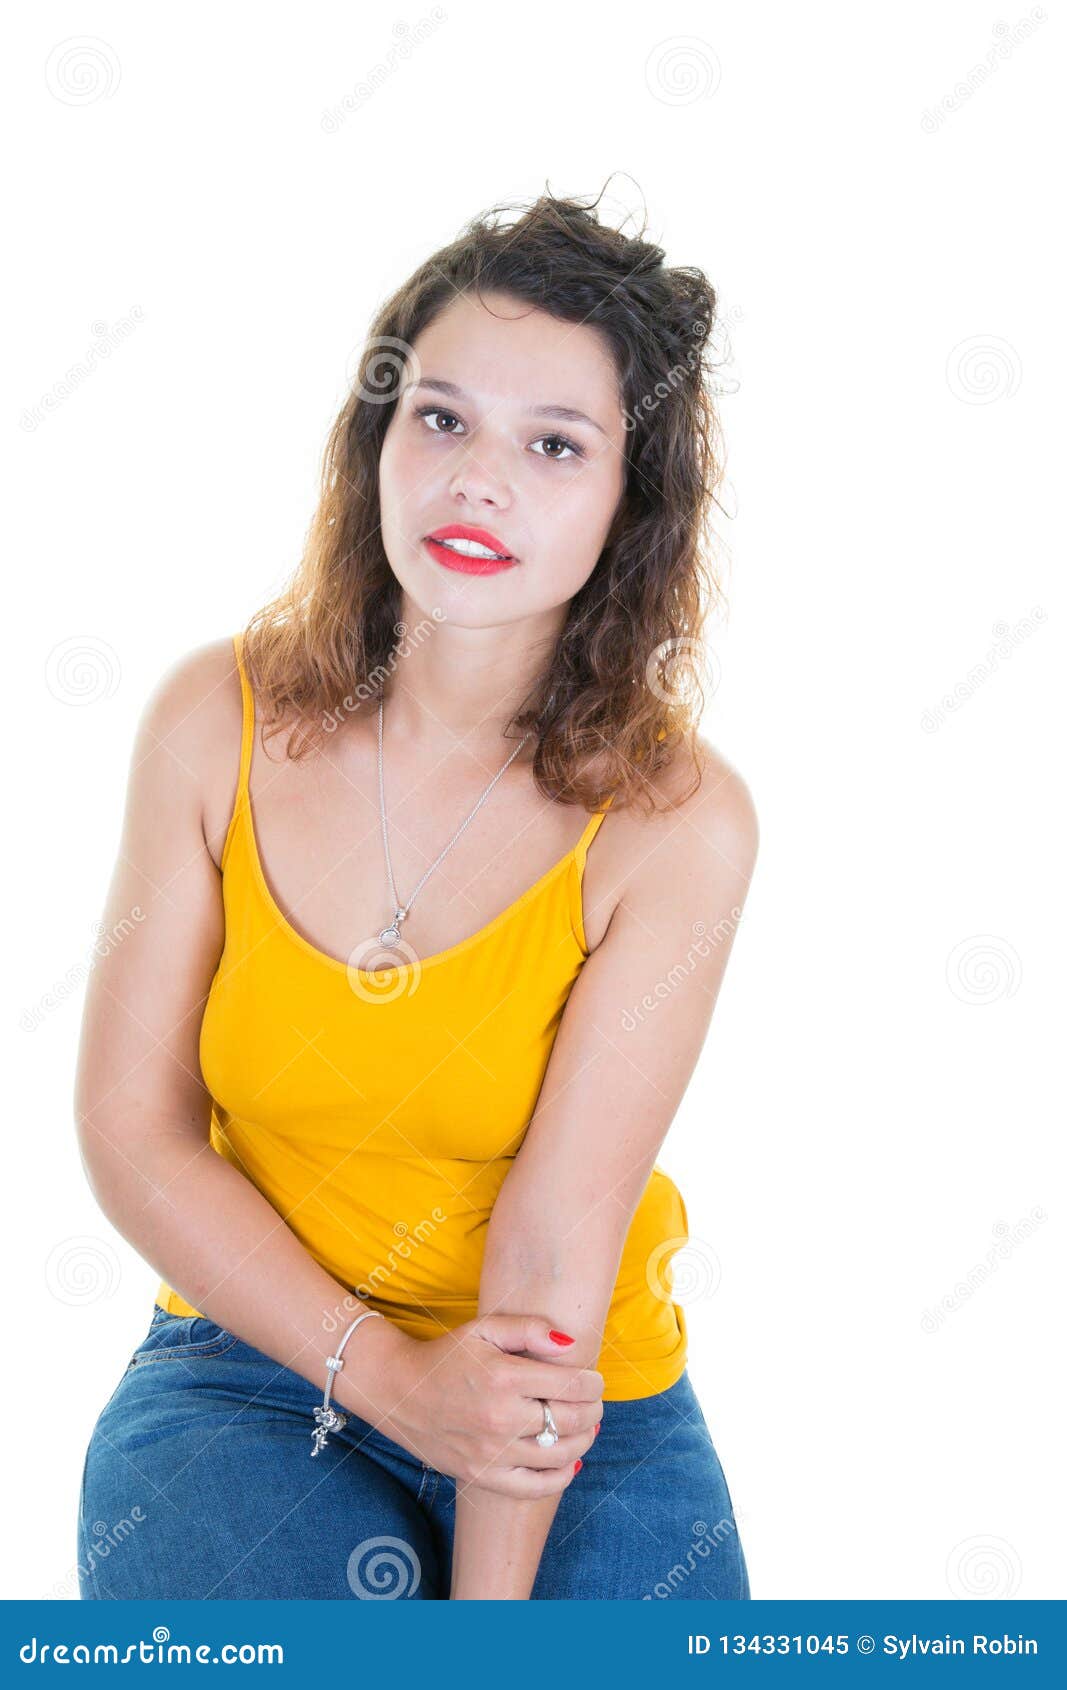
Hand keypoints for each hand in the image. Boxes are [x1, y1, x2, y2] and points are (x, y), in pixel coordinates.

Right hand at [382, 1313, 603, 1497]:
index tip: (595, 1380)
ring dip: (584, 1440)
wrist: (399, 1392)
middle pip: (570, 1420)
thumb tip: (571, 1345)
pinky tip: (569, 1461)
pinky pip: (534, 1488)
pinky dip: (560, 1478)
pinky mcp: (482, 1476)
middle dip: (593, 1410)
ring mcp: (491, 1452)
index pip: (571, 1384)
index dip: (593, 1383)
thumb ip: (528, 1329)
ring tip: (587, 1428)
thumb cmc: (446, 1357)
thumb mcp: (483, 1329)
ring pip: (559, 1454)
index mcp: (504, 1377)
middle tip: (594, 1403)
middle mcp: (500, 1418)